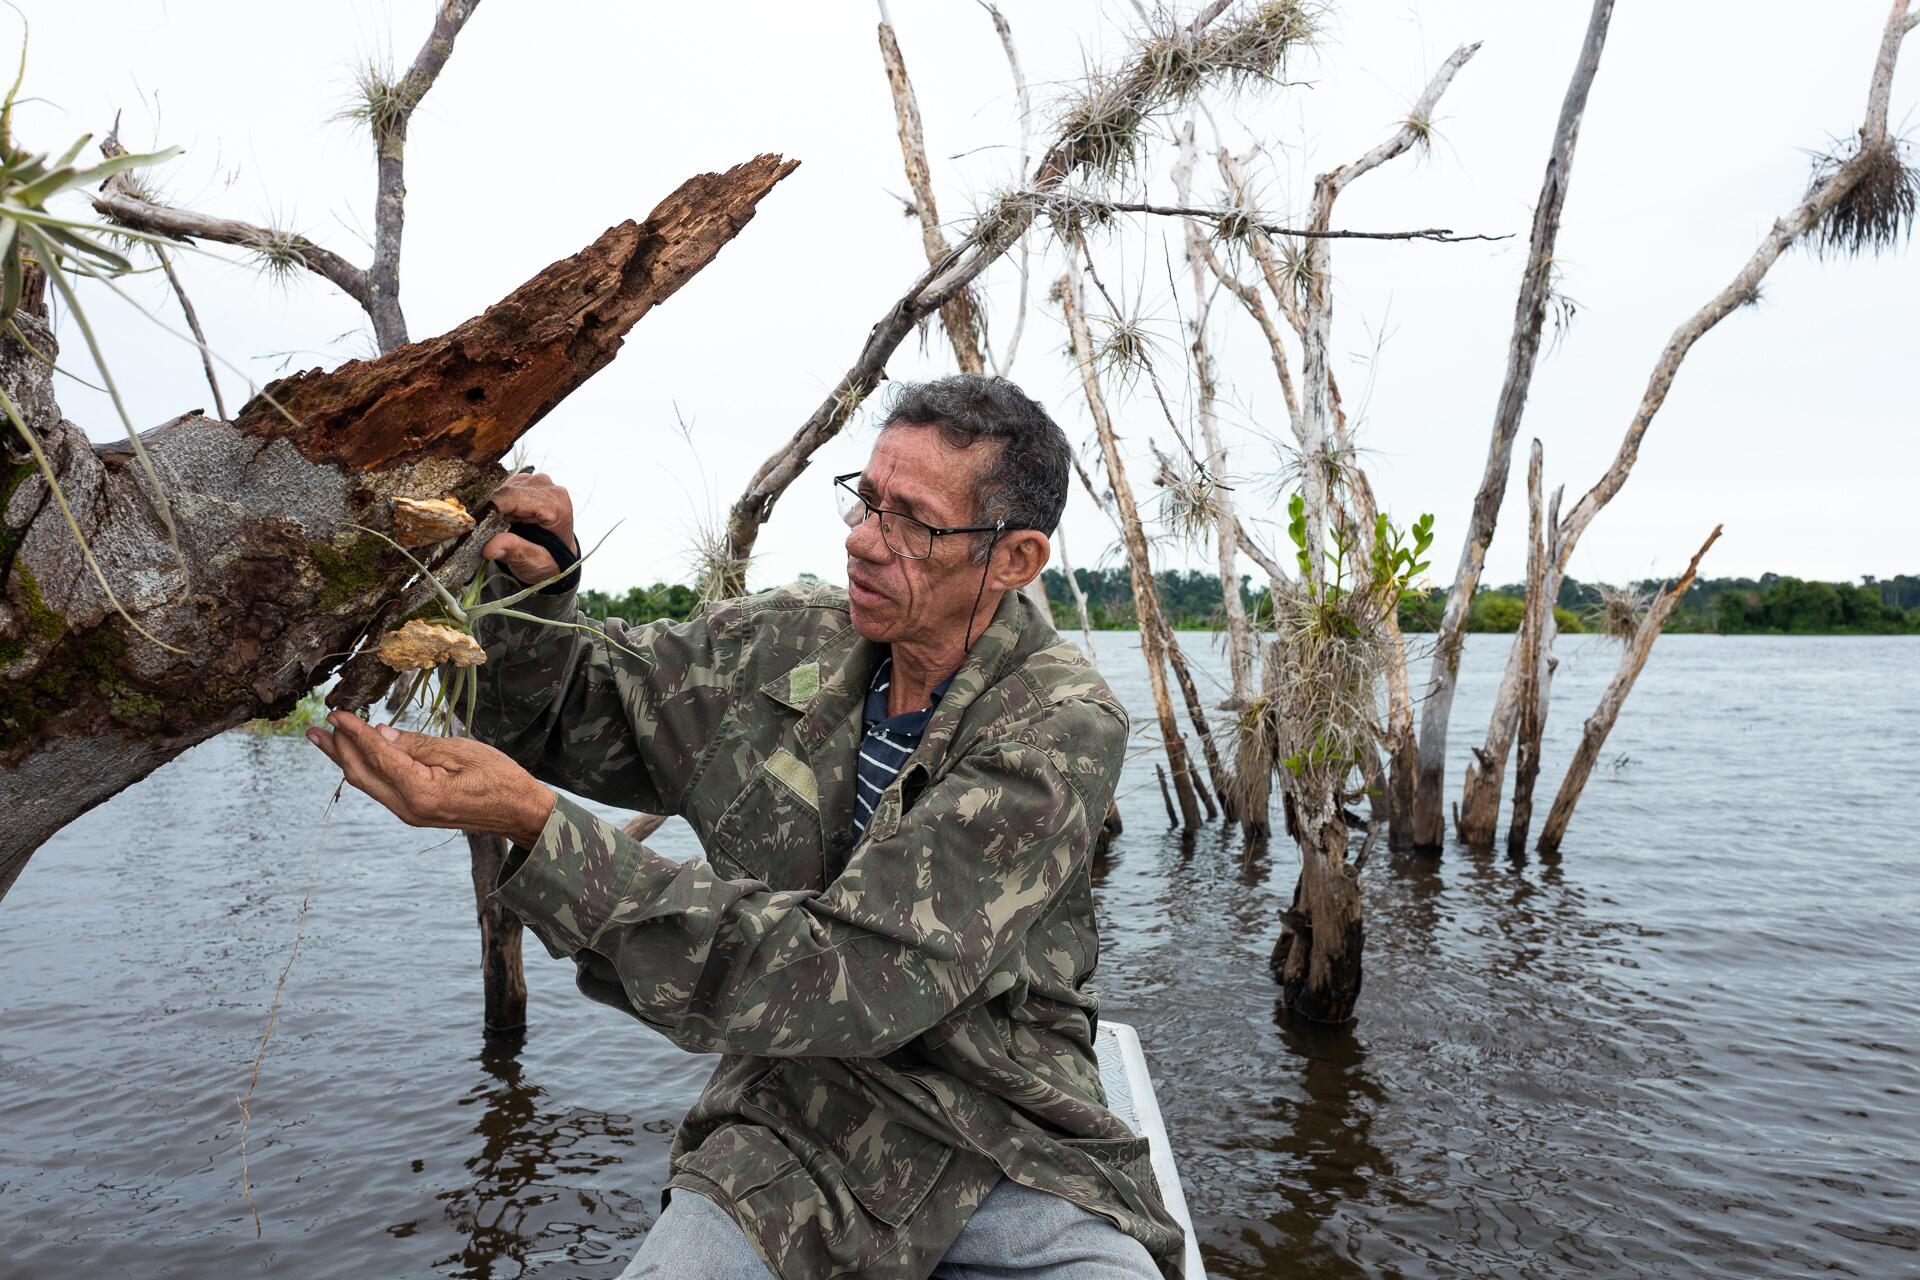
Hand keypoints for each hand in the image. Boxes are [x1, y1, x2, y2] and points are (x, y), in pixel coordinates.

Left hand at [306, 711, 556, 845]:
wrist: (519, 813)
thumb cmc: (500, 778)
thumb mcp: (461, 751)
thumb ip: (417, 744)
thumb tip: (379, 733)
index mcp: (421, 792)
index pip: (377, 755)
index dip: (355, 732)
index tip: (337, 712)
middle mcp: (407, 808)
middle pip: (361, 774)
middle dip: (337, 748)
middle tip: (317, 726)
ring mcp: (408, 814)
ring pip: (366, 783)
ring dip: (344, 759)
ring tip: (323, 739)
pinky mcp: (413, 812)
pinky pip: (380, 788)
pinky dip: (365, 769)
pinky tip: (356, 755)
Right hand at [483, 471, 578, 584]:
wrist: (558, 557)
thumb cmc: (551, 559)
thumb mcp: (535, 563)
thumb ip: (515, 552)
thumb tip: (491, 546)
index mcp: (555, 505)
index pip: (512, 496)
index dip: (491, 508)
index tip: (479, 525)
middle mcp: (548, 488)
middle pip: (505, 491)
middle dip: (493, 511)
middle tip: (493, 532)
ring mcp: (538, 483)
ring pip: (502, 489)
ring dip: (497, 508)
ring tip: (505, 527)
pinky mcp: (528, 483)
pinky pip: (504, 488)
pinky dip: (500, 504)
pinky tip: (507, 519)